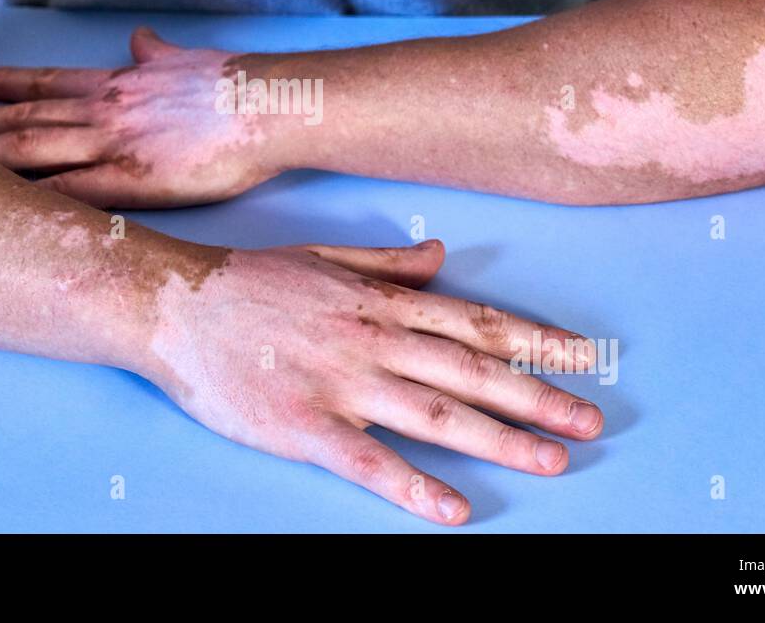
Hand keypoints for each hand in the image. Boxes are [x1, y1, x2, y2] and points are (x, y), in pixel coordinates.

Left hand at [0, 27, 283, 206]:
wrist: (265, 104)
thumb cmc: (233, 84)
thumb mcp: (185, 58)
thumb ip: (156, 53)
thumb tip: (142, 39)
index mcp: (117, 85)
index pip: (47, 83)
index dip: (5, 82)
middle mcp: (102, 111)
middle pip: (21, 119)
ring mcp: (111, 145)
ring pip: (30, 150)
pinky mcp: (130, 182)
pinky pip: (68, 193)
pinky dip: (30, 200)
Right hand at [145, 239, 603, 524]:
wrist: (174, 304)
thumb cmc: (248, 281)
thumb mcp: (324, 255)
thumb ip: (387, 262)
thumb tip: (442, 256)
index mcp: (377, 302)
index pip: (474, 321)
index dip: (535, 341)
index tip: (585, 357)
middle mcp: (370, 339)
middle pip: (470, 370)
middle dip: (537, 396)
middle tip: (590, 421)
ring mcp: (338, 383)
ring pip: (434, 413)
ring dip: (497, 439)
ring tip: (550, 462)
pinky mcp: (301, 425)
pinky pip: (366, 461)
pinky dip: (412, 486)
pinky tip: (451, 509)